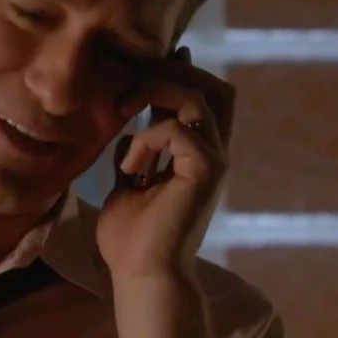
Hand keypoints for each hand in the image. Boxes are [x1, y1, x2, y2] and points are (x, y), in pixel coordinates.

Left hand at [95, 46, 234, 283]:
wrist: (142, 277)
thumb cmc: (131, 240)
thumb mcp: (128, 183)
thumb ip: (136, 153)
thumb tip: (130, 125)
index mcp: (197, 155)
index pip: (204, 97)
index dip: (181, 71)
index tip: (146, 61)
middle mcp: (213, 154)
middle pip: (216, 87)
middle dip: (175, 71)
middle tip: (134, 79)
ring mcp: (214, 162)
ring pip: (200, 98)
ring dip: (156, 92)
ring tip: (122, 107)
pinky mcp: (206, 173)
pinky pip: (179, 130)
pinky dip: (148, 138)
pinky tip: (130, 167)